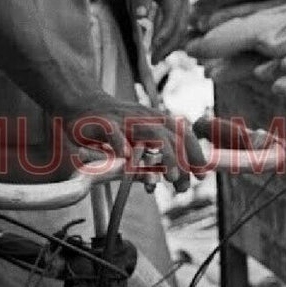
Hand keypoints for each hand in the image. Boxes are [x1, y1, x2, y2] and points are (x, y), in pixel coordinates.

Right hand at [57, 89, 204, 191]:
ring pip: (150, 134)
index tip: (202, 175)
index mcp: (155, 120)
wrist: (83, 102)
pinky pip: (114, 133)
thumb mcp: (138, 137)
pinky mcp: (103, 123)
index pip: (182, 134)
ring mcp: (124, 119)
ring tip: (169, 177)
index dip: (195, 153)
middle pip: (171, 136)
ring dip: (163, 154)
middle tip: (184, 184)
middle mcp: (144, 118)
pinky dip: (122, 144)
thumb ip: (156, 156)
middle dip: (182, 160)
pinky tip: (127, 159)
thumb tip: (177, 179)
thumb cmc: (115, 124)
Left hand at [124, 0, 188, 61]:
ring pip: (180, 24)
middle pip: (180, 25)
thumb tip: (141, 19)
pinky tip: (159, 42)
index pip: (173, 18)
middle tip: (153, 61)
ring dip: (169, 41)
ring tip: (156, 57)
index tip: (152, 51)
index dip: (164, 36)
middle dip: (168, 45)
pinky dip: (169, 33)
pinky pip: (177, 20)